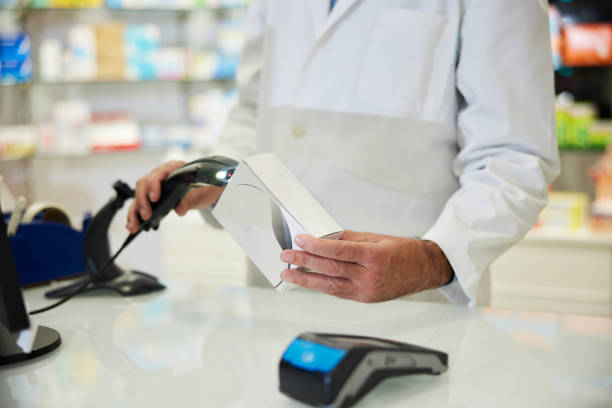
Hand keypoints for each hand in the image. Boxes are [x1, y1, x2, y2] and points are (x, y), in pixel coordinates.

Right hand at [126, 160, 224, 232]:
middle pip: (144, 184)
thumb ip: (190, 199)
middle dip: (142, 201)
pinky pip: (140, 204)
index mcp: (173, 168)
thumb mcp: (203, 192)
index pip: (158, 174)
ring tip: (133, 226)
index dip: (153, 185)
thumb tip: (179, 209)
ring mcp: (155, 186)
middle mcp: (160, 175)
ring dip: (135, 211)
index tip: (154, 198)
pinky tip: (133, 226)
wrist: (208, 188)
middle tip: (146, 215)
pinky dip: (135, 215)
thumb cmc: (206, 186)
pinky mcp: (152, 197)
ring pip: (139, 196)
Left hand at [279, 230, 453, 302]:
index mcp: (374, 256)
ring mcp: (367, 291)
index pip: (338, 250)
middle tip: (286, 256)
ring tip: (288, 274)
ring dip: (306, 280)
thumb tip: (324, 236)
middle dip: (305, 262)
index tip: (300, 240)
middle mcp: (370, 276)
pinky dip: (322, 286)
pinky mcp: (365, 299)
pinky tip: (308, 281)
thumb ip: (348, 238)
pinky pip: (339, 292)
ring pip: (331, 286)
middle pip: (331, 268)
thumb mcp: (376, 238)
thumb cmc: (403, 252)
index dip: (316, 246)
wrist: (424, 269)